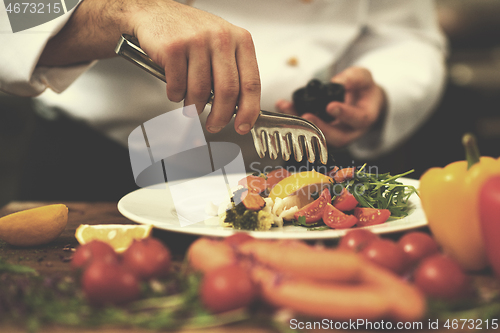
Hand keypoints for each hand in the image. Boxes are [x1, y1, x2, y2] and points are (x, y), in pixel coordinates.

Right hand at [38, 0, 260, 134]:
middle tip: (213, 127)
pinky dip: (174, 93)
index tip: (243, 126)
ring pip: (201, 93)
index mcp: (238, 40)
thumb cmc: (184, 39)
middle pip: (227, 92)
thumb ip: (227, 76)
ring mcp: (197, 40)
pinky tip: (172, 87)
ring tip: (188, 105)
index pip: (250, 82)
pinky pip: (177, 85)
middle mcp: (221, 37)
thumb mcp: (214, 51)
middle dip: (220, 117)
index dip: (248, 110)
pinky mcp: (173, 46)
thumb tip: (239, 113)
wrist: (148, 15)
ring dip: (193, 107)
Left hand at [276, 67, 385, 146]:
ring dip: (300, 124)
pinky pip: (306, 131)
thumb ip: (354, 78)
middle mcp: (350, 132)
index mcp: (364, 119)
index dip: (344, 114)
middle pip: (335, 137)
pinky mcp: (320, 134)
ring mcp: (333, 136)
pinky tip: (282, 107)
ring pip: (317, 137)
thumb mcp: (364, 77)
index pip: (357, 120)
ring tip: (286, 107)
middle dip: (318, 127)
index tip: (330, 106)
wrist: (360, 102)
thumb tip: (336, 81)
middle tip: (305, 116)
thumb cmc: (363, 90)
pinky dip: (293, 120)